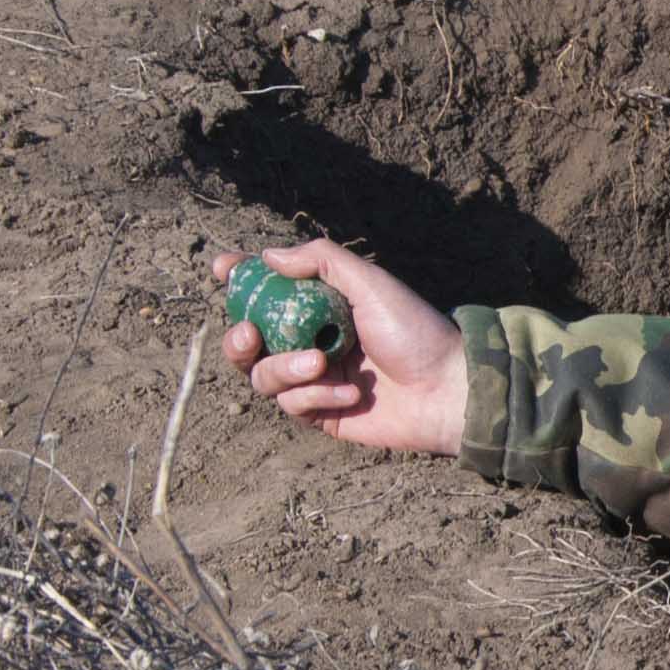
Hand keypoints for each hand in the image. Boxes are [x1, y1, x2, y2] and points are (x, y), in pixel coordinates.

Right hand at [211, 240, 468, 457]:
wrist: (447, 390)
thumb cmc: (416, 332)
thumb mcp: (371, 284)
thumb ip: (323, 260)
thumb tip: (269, 256)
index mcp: (321, 307)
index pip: (268, 291)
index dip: (241, 281)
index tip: (222, 270)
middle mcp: (310, 340)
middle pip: (248, 340)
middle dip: (237, 337)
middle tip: (248, 333)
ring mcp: (314, 379)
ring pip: (262, 374)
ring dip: (282, 368)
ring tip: (319, 363)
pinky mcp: (321, 413)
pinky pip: (292, 404)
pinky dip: (315, 396)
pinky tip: (350, 392)